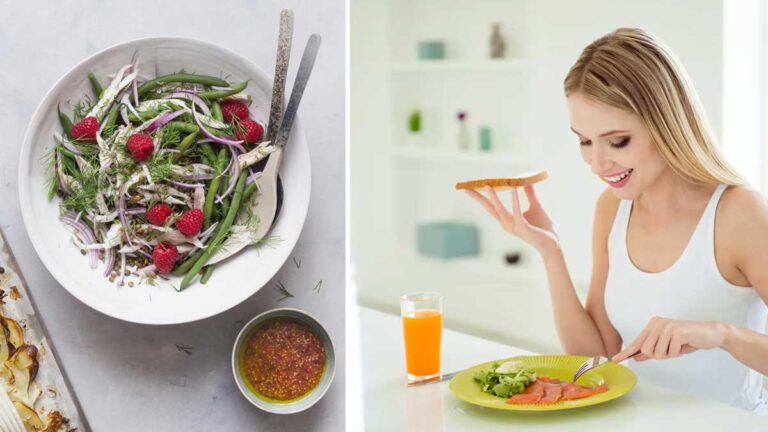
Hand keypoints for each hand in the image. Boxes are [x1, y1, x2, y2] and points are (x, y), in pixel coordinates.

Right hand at [464, 185, 557, 253]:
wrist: (553, 244)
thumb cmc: (544, 227)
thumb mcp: (536, 206)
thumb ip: (529, 193)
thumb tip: (526, 180)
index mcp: (507, 219)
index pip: (490, 207)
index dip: (480, 197)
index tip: (470, 188)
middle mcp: (507, 224)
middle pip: (489, 208)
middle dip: (477, 198)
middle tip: (466, 188)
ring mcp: (513, 226)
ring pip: (500, 210)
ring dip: (494, 197)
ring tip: (487, 185)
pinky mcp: (523, 227)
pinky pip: (517, 211)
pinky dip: (514, 199)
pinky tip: (513, 188)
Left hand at [612, 317, 728, 361]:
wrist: (711, 333)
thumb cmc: (688, 339)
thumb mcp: (668, 346)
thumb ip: (652, 351)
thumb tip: (637, 357)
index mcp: (653, 325)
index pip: (637, 342)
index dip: (626, 352)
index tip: (615, 359)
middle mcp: (658, 323)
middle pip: (647, 351)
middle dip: (661, 355)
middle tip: (673, 349)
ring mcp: (667, 326)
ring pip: (658, 353)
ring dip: (671, 354)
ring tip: (679, 346)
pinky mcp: (677, 332)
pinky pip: (671, 352)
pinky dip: (679, 352)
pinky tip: (685, 344)